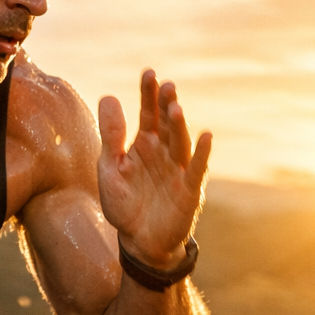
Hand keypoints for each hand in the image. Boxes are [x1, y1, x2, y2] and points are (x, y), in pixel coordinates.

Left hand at [96, 69, 211, 268]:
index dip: (148, 94)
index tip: (149, 73)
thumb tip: (108, 96)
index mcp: (144, 144)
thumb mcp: (109, 169)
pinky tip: (206, 136)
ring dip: (179, 125)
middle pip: (167, 123)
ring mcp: (178, 169)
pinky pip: (196, 169)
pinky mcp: (188, 190)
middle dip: (166, 104)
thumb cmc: (124, 204)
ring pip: (180, 142)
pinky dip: (201, 154)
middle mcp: (163, 152)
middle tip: (166, 85)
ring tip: (176, 107)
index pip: (148, 113)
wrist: (139, 242)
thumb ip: (111, 136)